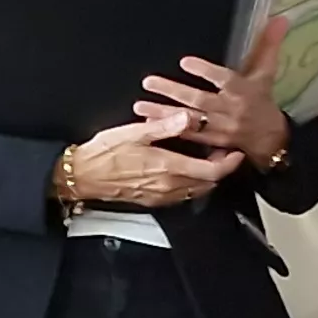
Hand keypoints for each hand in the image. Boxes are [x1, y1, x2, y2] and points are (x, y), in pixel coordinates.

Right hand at [67, 118, 242, 207]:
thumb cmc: (103, 154)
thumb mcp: (134, 132)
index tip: (236, 152)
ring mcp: (161, 196)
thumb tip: (188, 117)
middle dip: (221, 168)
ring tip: (208, 159)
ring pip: (197, 190)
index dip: (229, 163)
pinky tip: (187, 171)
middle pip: (209, 182)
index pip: (212, 171)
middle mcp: (169, 185)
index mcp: (168, 167)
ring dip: (207, 177)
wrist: (82, 176)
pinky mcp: (153, 201)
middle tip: (224, 151)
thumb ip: (164, 126)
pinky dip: (192, 184)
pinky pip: (182, 195)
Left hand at [137, 12, 292, 163]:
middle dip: (173, 91)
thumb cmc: (263, 99)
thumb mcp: (266, 72)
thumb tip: (280, 18)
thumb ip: (268, 44)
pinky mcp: (212, 142)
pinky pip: (189, 137)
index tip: (185, 62)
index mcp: (245, 90)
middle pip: (200, 100)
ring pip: (190, 120)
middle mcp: (232, 109)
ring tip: (141, 105)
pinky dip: (170, 130)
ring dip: (163, 112)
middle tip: (149, 81)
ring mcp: (221, 128)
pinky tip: (149, 124)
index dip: (206, 71)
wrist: (271, 139)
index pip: (226, 79)